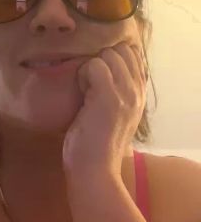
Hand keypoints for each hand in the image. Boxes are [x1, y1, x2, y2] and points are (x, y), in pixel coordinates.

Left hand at [62, 41, 147, 180]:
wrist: (94, 171)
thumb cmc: (96, 145)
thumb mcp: (115, 114)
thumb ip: (117, 92)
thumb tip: (102, 68)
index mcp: (140, 94)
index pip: (133, 55)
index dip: (113, 58)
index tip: (99, 76)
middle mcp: (137, 91)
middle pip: (121, 50)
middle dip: (102, 59)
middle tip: (90, 83)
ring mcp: (125, 93)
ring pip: (108, 55)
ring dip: (91, 67)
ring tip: (85, 90)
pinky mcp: (108, 96)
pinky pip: (95, 65)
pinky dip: (83, 74)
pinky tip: (81, 94)